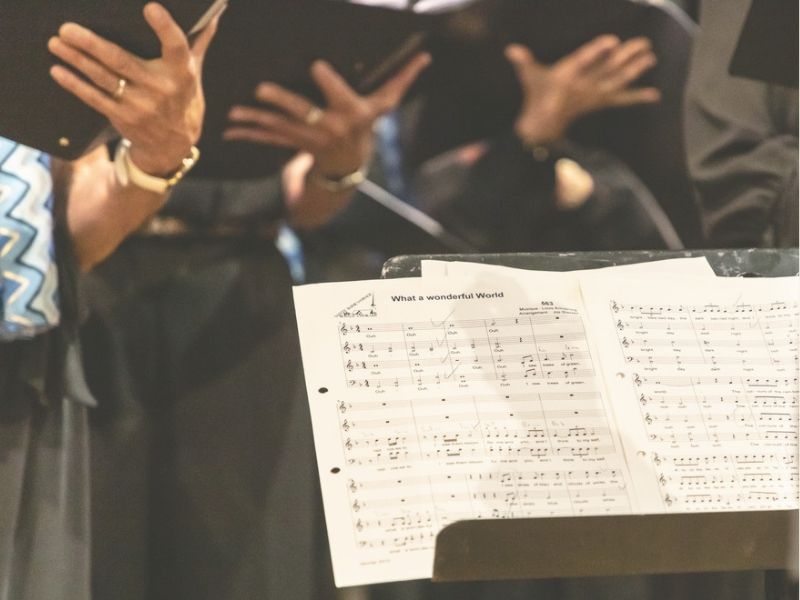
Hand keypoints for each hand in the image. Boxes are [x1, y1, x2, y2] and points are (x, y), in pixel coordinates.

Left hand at [48, 3, 219, 175]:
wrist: (173, 146)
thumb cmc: (182, 99)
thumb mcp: (194, 72)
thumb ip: (197, 42)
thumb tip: (214, 12)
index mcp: (181, 73)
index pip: (176, 47)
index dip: (164, 27)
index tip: (150, 7)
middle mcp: (161, 89)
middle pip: (122, 61)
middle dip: (92, 44)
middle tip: (68, 28)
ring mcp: (141, 106)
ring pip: (103, 78)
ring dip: (76, 60)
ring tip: (57, 43)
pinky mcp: (124, 118)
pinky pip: (95, 99)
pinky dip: (75, 84)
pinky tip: (59, 71)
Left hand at [224, 53, 430, 176]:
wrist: (349, 167)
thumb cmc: (367, 126)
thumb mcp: (385, 105)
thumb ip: (402, 79)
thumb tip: (426, 56)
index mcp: (350, 114)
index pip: (339, 96)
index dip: (328, 81)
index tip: (316, 65)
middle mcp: (328, 128)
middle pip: (304, 113)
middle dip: (282, 102)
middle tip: (262, 90)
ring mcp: (307, 138)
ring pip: (278, 128)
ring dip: (254, 121)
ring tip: (233, 114)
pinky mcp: (291, 144)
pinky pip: (267, 138)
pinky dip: (248, 134)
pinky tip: (228, 130)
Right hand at [505, 36, 659, 145]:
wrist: (543, 124)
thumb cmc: (536, 95)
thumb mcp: (529, 77)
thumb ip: (523, 61)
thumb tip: (511, 50)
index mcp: (566, 76)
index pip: (583, 60)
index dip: (598, 51)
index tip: (612, 41)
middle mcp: (582, 86)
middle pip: (607, 69)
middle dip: (626, 57)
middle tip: (643, 44)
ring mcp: (593, 96)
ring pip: (617, 81)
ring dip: (635, 70)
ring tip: (651, 57)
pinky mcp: (599, 103)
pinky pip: (620, 100)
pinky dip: (637, 98)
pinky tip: (654, 95)